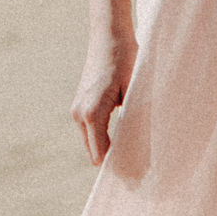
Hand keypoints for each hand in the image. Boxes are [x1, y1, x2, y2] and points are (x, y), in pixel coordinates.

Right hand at [72, 33, 135, 164]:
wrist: (109, 37)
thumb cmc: (127, 61)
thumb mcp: (135, 91)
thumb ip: (135, 119)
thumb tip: (140, 146)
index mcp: (92, 113)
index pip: (102, 153)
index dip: (119, 166)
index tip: (136, 178)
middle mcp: (79, 114)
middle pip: (95, 153)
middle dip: (113, 162)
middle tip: (137, 175)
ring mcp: (76, 111)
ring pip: (92, 144)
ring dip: (108, 151)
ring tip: (132, 160)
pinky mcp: (79, 106)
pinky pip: (91, 133)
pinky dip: (104, 140)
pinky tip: (122, 142)